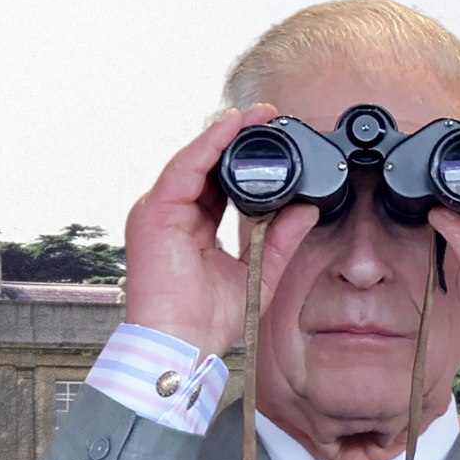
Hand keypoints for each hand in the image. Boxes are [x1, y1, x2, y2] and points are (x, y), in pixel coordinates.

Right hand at [124, 105, 320, 352]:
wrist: (181, 343)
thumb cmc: (206, 320)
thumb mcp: (257, 273)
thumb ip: (279, 240)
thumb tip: (305, 210)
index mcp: (193, 228)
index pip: (218, 183)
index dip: (244, 159)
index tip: (273, 138)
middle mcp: (173, 215)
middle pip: (205, 165)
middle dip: (236, 138)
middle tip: (269, 116)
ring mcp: (159, 212)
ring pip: (193, 160)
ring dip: (224, 134)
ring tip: (254, 116)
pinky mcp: (153, 212)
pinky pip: (183, 168)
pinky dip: (207, 145)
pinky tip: (229, 129)